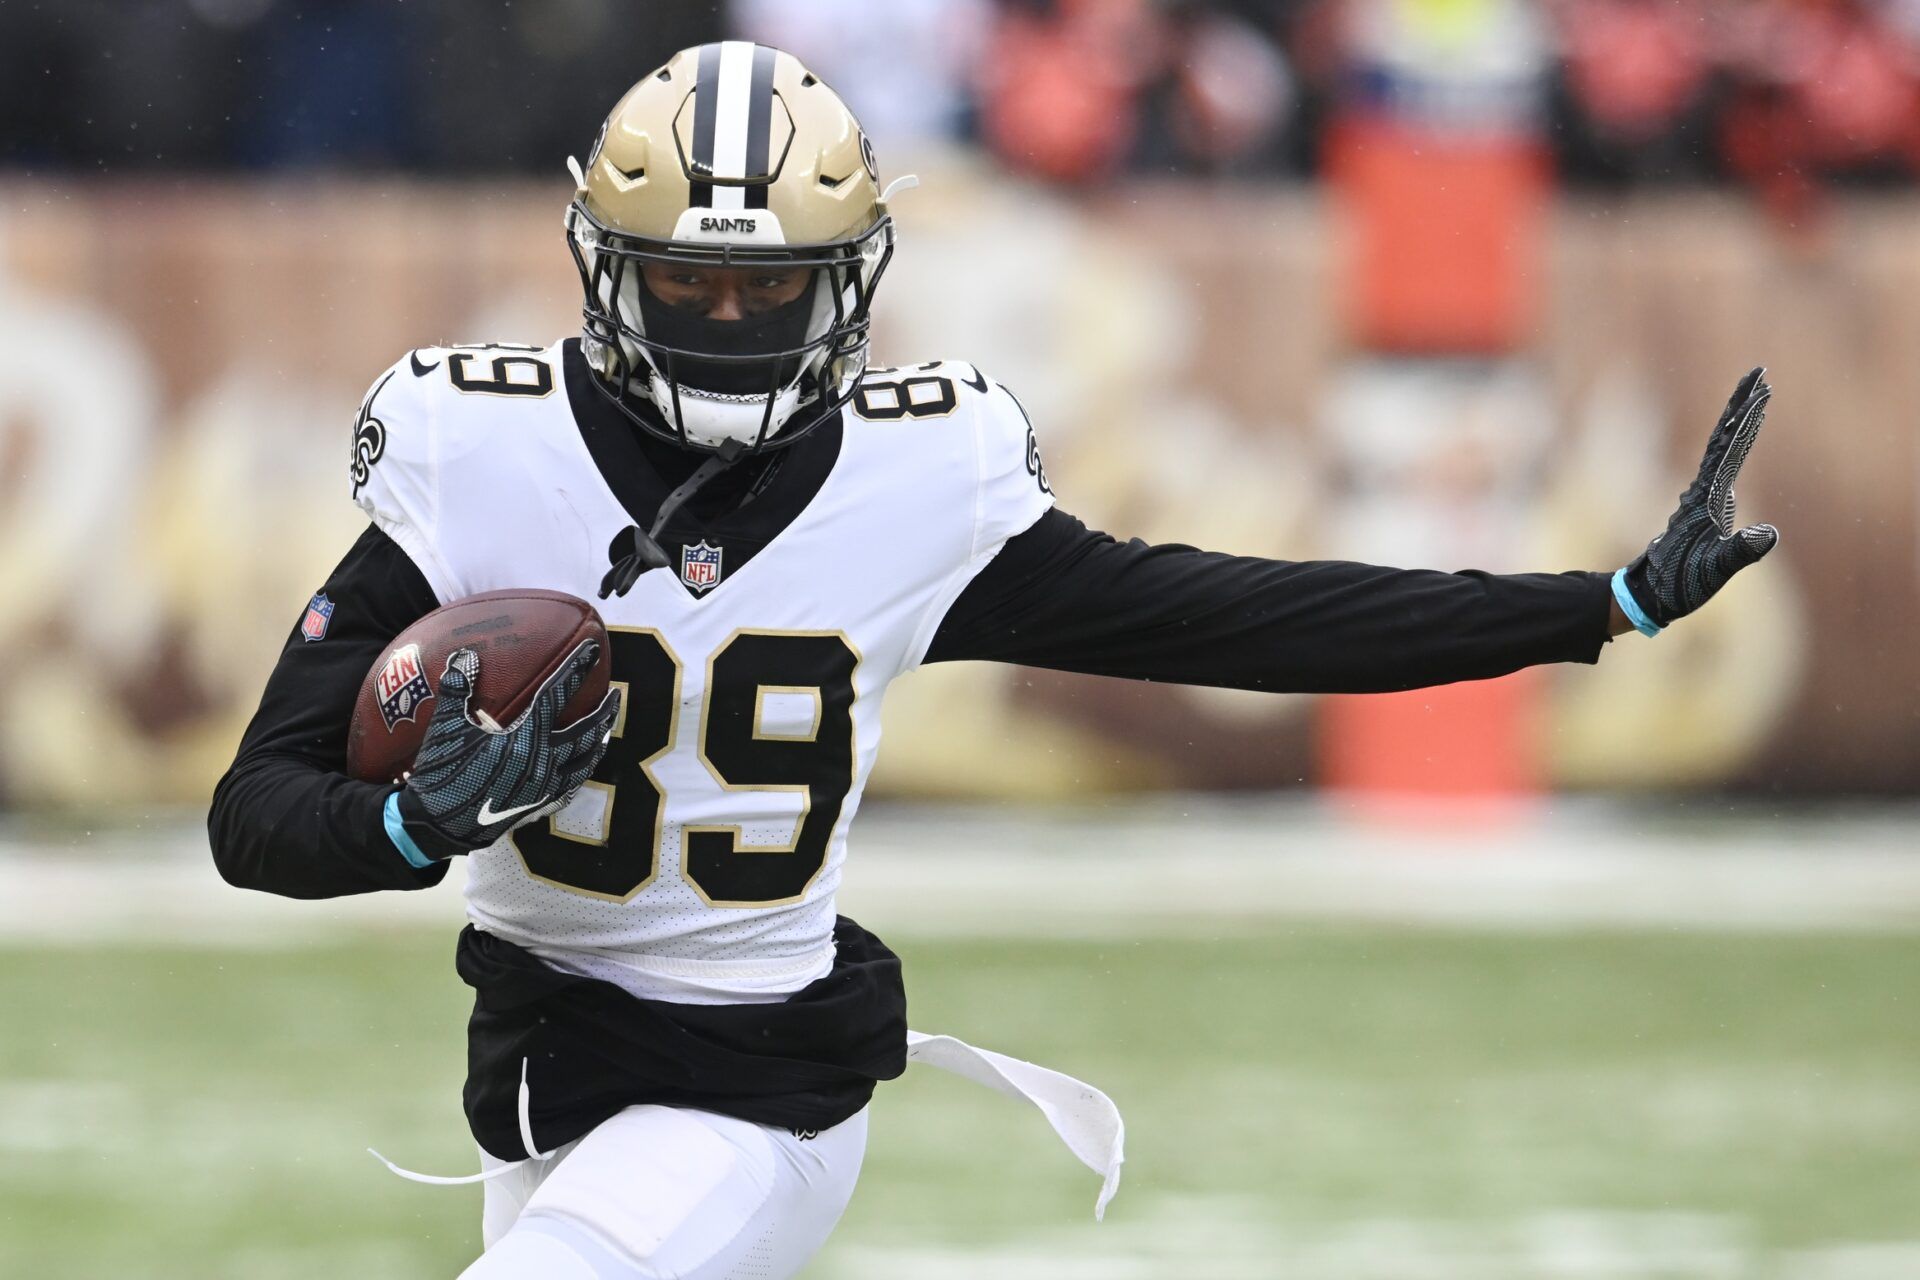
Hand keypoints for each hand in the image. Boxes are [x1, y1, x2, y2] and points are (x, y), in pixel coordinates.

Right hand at [395, 641, 620, 859]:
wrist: (439, 826)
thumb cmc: (442, 773)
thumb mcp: (445, 728)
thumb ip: (457, 688)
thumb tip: (465, 655)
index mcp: (525, 738)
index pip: (558, 694)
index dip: (576, 669)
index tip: (592, 651)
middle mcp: (544, 762)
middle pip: (587, 733)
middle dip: (605, 712)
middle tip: (616, 696)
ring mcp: (546, 787)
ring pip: (586, 761)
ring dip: (599, 742)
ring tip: (606, 729)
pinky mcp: (539, 805)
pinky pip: (572, 786)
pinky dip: (581, 771)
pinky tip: (582, 766)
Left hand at [1617, 367, 1778, 632]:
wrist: (1647, 595)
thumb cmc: (1680, 585)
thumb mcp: (1715, 571)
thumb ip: (1741, 552)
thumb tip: (1769, 534)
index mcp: (1707, 497)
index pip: (1730, 447)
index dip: (1746, 418)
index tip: (1762, 390)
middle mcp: (1701, 490)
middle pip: (1723, 437)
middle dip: (1741, 404)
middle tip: (1760, 373)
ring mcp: (1700, 497)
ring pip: (1720, 448)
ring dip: (1737, 421)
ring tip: (1754, 397)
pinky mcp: (1701, 509)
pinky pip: (1718, 467)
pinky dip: (1731, 446)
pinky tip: (1734, 443)